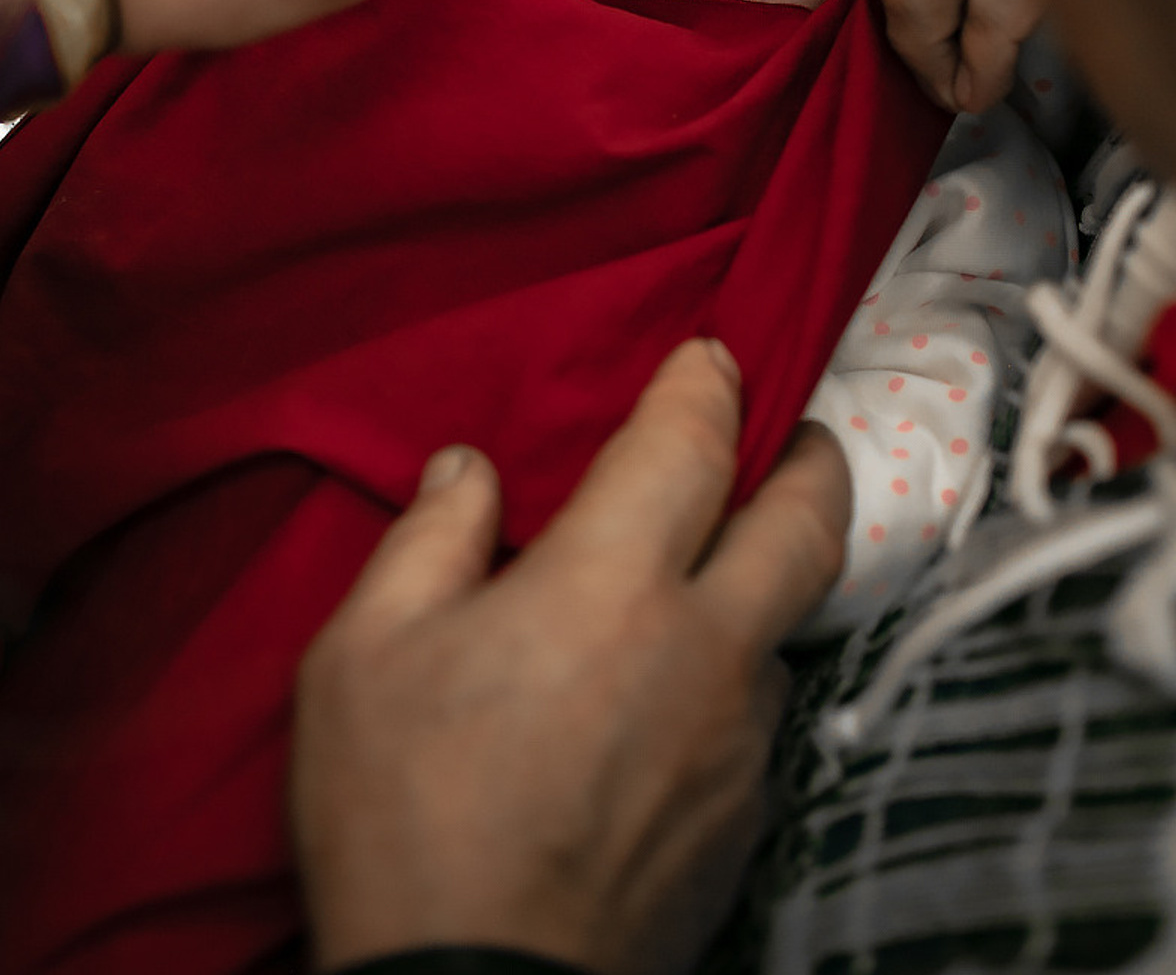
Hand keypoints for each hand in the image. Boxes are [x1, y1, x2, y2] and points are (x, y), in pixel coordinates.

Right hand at [292, 342, 850, 974]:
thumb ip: (428, 541)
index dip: (705, 384)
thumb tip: (469, 472)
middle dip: (811, 457)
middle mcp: (703, 650)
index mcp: (608, 587)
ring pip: (787, 627)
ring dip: (766, 580)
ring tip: (715, 572)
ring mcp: (738, 743)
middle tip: (797, 431)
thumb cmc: (404, 817)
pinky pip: (759, 715)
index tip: (712, 354)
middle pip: (806, 523)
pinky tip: (674, 691)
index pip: (689, 446)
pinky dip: (734, 673)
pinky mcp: (744, 822)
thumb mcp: (364, 656)